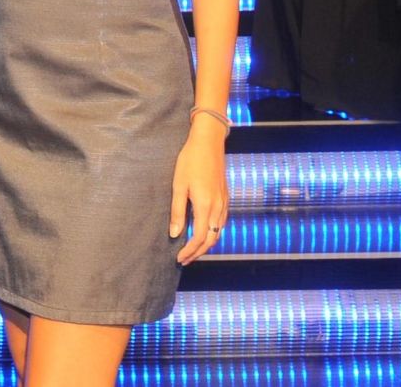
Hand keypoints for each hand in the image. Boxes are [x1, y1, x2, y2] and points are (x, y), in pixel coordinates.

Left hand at [168, 123, 228, 265]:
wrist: (208, 142)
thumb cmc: (190, 161)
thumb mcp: (178, 185)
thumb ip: (177, 211)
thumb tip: (174, 234)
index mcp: (205, 205)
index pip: (199, 238)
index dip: (189, 251)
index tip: (179, 258)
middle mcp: (218, 207)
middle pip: (211, 239)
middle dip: (198, 253)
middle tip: (184, 260)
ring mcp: (224, 202)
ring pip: (219, 232)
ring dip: (207, 244)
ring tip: (193, 250)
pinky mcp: (225, 197)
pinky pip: (222, 222)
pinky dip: (214, 233)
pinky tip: (205, 232)